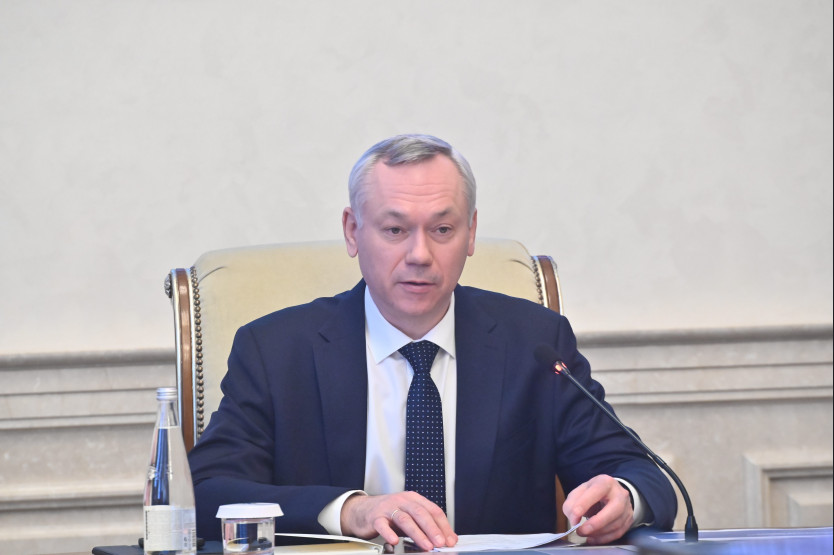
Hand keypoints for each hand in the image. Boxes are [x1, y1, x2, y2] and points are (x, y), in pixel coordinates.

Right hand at [340, 491, 457, 550]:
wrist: (362, 510)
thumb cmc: (389, 513)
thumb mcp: (409, 516)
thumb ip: (426, 525)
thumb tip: (447, 538)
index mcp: (413, 499)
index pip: (433, 510)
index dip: (443, 525)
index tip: (450, 539)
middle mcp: (402, 501)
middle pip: (420, 513)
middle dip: (432, 529)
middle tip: (440, 542)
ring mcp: (388, 508)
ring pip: (405, 519)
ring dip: (417, 533)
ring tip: (426, 545)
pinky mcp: (375, 517)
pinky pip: (383, 525)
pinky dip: (390, 533)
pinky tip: (395, 541)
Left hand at [562, 474, 632, 544]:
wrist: (611, 494)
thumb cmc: (593, 493)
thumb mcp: (580, 491)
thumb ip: (572, 503)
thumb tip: (573, 519)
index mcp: (605, 482)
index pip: (596, 491)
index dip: (584, 504)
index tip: (574, 516)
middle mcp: (620, 494)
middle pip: (613, 510)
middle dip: (595, 524)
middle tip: (580, 530)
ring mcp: (627, 508)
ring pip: (616, 525)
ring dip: (597, 533)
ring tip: (584, 533)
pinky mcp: (629, 520)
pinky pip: (618, 533)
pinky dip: (603, 539)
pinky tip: (592, 538)